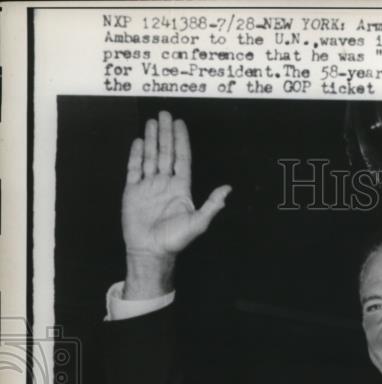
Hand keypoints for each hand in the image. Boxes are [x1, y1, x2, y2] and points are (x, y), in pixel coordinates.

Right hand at [121, 110, 230, 298]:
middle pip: (165, 153)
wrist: (151, 251)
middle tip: (164, 114)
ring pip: (150, 157)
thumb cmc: (175, 240)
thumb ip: (212, 204)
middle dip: (165, 134)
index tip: (179, 124)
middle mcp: (165, 184)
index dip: (181, 141)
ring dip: (151, 139)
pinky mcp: (132, 191)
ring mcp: (148, 186)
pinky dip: (135, 155)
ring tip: (151, 122)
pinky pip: (133, 169)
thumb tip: (228, 189)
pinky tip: (138, 142)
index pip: (182, 159)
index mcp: (181, 188)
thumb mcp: (198, 222)